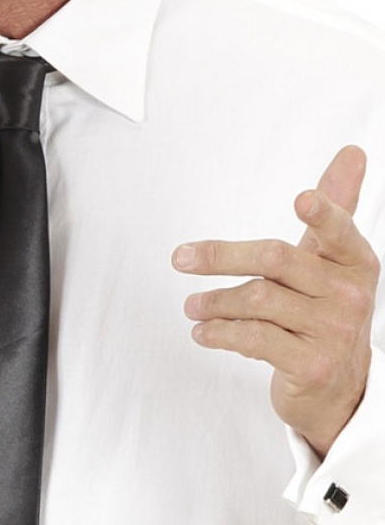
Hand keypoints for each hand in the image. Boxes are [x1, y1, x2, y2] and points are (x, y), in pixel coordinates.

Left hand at [172, 146, 378, 457]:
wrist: (341, 385)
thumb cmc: (327, 306)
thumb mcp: (333, 257)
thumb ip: (336, 205)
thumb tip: (352, 151)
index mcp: (355, 260)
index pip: (338, 231)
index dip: (321, 214)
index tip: (302, 199)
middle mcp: (350, 294)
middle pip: (275, 259)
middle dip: (220, 256)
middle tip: (181, 258)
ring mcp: (333, 332)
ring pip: (257, 301)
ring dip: (214, 302)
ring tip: (192, 305)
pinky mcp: (312, 366)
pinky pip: (255, 339)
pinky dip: (221, 333)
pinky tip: (203, 331)